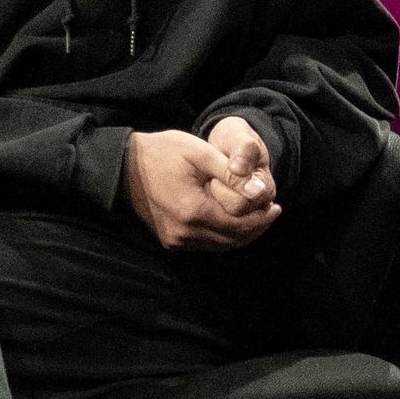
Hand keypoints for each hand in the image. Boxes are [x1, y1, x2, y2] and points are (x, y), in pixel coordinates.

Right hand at [126, 118, 281, 251]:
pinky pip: (206, 245)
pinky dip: (223, 236)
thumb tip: (260, 191)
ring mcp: (176, 240)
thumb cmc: (163, 152)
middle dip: (256, 227)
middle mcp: (185, 233)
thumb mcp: (199, 152)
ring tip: (257, 216)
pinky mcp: (170, 241)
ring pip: (221, 246)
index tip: (275, 204)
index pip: (241, 224)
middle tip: (272, 211)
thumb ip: (231, 172)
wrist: (124, 166)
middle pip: (234, 239)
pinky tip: (232, 220)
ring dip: (242, 234)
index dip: (263, 217)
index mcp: (193, 211)